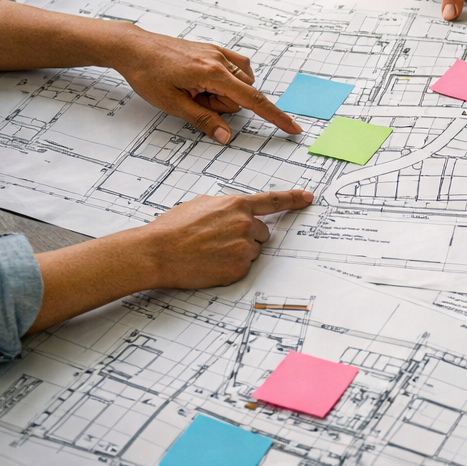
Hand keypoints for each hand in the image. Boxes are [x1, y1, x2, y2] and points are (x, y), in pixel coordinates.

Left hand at [113, 29, 300, 141]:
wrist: (134, 47)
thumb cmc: (148, 74)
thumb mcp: (172, 104)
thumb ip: (204, 120)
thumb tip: (226, 136)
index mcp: (212, 74)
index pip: (252, 100)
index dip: (274, 116)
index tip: (293, 128)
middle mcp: (220, 60)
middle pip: (241, 95)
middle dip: (222, 105)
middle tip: (192, 99)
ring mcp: (218, 53)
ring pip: (238, 83)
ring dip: (221, 93)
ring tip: (192, 90)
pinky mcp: (213, 49)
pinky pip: (235, 68)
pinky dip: (227, 80)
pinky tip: (204, 81)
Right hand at [142, 189, 313, 288]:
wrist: (158, 252)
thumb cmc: (173, 228)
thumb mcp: (201, 204)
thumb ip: (225, 205)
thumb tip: (233, 210)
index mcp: (236, 205)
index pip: (273, 201)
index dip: (293, 199)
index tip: (308, 198)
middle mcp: (245, 224)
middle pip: (262, 233)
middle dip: (247, 236)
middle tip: (220, 240)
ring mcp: (244, 247)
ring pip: (253, 251)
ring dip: (239, 252)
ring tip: (211, 252)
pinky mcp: (239, 268)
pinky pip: (244, 267)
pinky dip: (231, 267)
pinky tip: (211, 263)